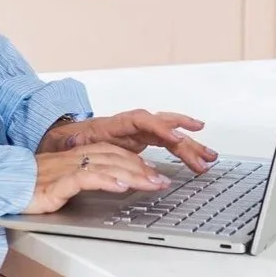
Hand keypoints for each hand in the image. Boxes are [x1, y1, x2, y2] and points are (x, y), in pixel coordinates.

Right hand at [25, 142, 175, 215]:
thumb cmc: (26, 185)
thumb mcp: (59, 180)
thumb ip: (80, 178)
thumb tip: (107, 184)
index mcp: (74, 156)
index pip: (111, 153)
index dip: (135, 161)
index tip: (154, 173)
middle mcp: (72, 159)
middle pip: (113, 157)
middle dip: (141, 169)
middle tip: (162, 181)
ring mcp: (64, 170)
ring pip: (105, 166)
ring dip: (132, 175)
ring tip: (152, 183)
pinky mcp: (55, 184)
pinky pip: (84, 178)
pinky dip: (104, 180)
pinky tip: (120, 186)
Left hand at [37, 109, 217, 176]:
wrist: (65, 136)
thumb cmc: (69, 140)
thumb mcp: (69, 143)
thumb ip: (77, 145)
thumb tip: (75, 144)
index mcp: (114, 123)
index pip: (141, 120)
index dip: (159, 127)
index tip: (174, 137)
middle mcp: (130, 124)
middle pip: (162, 127)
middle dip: (184, 140)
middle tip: (203, 155)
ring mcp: (138, 131)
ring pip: (169, 133)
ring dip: (190, 144)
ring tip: (209, 155)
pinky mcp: (142, 139)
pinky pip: (166, 140)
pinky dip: (182, 146)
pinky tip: (196, 154)